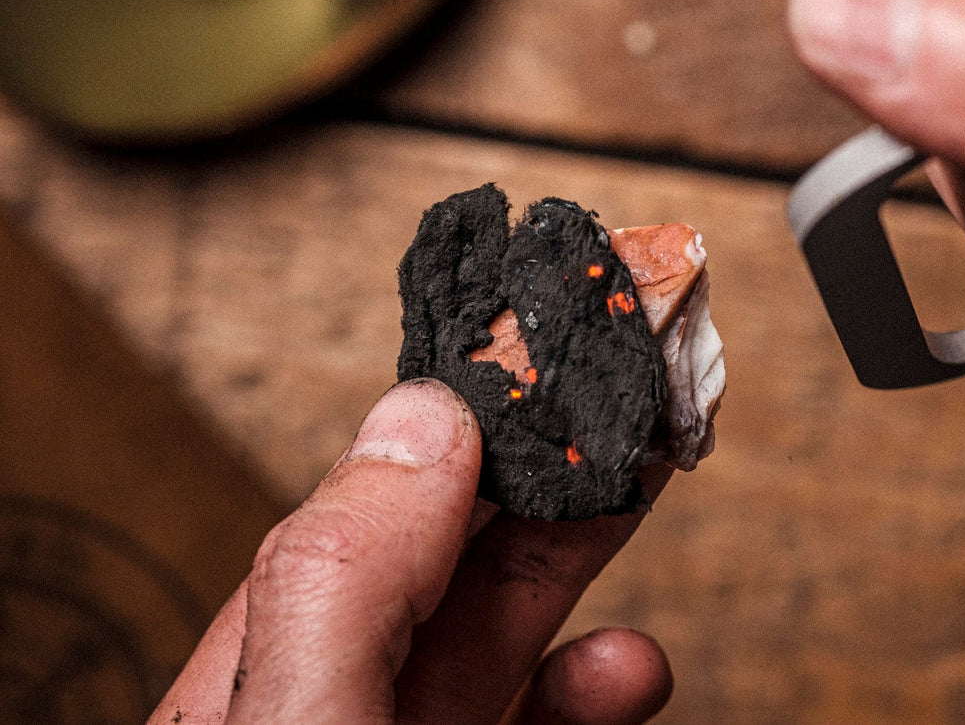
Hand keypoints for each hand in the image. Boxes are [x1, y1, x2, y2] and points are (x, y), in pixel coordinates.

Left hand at [150, 378, 673, 723]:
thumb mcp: (298, 724)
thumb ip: (344, 580)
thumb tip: (421, 415)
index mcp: (253, 674)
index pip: (363, 504)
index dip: (463, 414)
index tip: (541, 342)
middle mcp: (334, 701)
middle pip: (453, 545)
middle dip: (546, 455)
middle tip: (621, 381)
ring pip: (507, 620)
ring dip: (587, 542)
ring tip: (646, 472)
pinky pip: (549, 716)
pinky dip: (601, 683)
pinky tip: (630, 663)